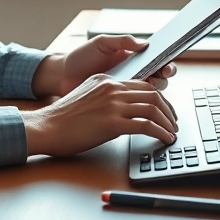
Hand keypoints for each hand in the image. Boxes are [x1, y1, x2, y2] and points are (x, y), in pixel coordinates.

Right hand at [21, 74, 178, 156]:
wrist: (46, 127)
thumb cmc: (62, 118)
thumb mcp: (85, 96)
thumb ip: (103, 97)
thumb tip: (119, 108)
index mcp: (106, 80)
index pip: (142, 84)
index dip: (159, 98)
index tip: (165, 109)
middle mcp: (112, 88)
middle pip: (153, 93)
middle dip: (168, 109)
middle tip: (173, 122)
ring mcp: (113, 104)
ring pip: (153, 108)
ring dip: (167, 122)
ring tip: (172, 133)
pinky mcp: (113, 123)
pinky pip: (146, 125)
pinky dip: (160, 132)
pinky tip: (164, 139)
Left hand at [53, 34, 177, 95]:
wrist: (62, 76)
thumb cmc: (81, 58)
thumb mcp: (101, 43)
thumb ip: (122, 41)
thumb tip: (144, 43)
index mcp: (132, 59)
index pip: (156, 61)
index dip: (165, 64)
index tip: (167, 66)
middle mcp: (133, 75)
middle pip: (158, 78)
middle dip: (164, 78)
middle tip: (163, 76)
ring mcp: (126, 91)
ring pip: (150, 95)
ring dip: (156, 95)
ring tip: (154, 91)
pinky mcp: (119, 106)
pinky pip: (136, 107)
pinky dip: (143, 108)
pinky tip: (142, 105)